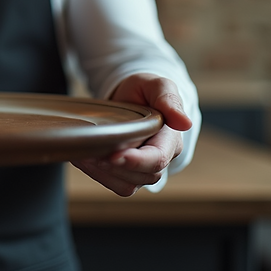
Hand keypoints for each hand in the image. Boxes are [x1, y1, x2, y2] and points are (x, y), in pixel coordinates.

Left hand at [72, 73, 192, 196]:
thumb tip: (185, 123)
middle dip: (115, 167)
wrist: (128, 97)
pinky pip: (114, 185)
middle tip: (91, 152)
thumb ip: (169, 99)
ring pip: (127, 185)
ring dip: (103, 173)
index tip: (115, 156)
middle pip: (142, 176)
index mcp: (170, 139)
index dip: (136, 161)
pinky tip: (85, 159)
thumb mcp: (157, 85)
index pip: (157, 158)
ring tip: (86, 154)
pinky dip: (97, 175)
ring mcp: (144, 170)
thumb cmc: (144, 90)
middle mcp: (161, 159)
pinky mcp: (128, 175)